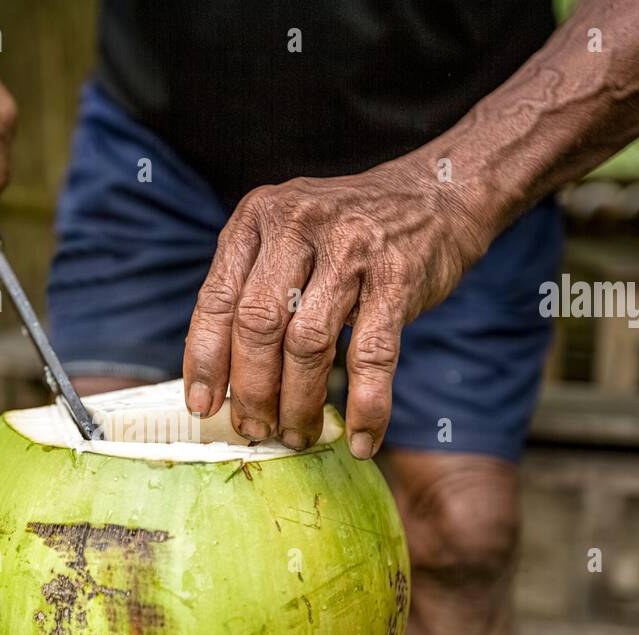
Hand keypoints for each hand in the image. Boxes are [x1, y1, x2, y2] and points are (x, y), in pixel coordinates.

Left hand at [182, 155, 492, 457]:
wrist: (435, 193)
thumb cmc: (346, 231)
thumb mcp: (285, 236)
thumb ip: (251, 287)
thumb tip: (222, 377)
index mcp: (257, 218)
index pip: (217, 299)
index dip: (205, 360)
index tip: (202, 405)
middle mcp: (298, 227)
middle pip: (258, 325)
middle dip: (253, 390)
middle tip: (255, 428)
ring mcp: (350, 250)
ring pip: (308, 344)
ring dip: (300, 402)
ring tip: (298, 435)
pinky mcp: (398, 278)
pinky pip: (373, 355)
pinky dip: (367, 404)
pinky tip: (363, 438)